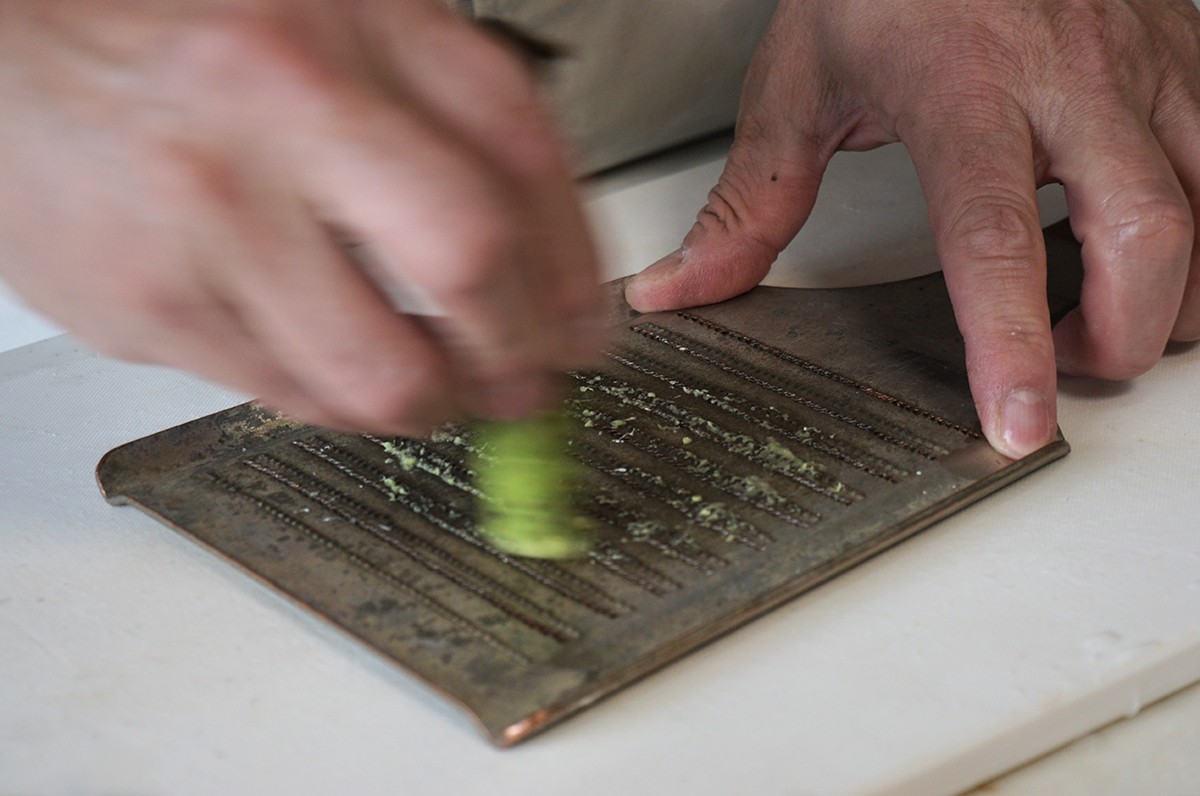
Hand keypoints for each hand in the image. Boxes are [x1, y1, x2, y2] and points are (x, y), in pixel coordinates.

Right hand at [0, 0, 602, 434]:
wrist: (5, 51)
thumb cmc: (182, 35)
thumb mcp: (337, 24)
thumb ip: (450, 118)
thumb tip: (546, 261)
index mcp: (347, 26)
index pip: (521, 156)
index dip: (575, 266)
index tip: (584, 327)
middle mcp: (279, 111)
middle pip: (469, 264)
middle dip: (522, 351)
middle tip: (529, 380)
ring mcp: (204, 217)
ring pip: (381, 374)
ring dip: (435, 402)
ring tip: (437, 387)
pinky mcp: (144, 307)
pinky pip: (289, 399)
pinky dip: (337, 399)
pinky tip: (336, 363)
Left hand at [625, 0, 1199, 457]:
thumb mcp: (796, 84)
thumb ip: (747, 203)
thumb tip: (682, 288)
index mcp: (961, 89)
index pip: (993, 240)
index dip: (1009, 345)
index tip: (1017, 425)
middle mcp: (1067, 77)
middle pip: (1145, 239)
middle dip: (1119, 339)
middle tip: (1063, 373)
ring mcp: (1137, 63)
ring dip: (1170, 296)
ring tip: (1101, 321)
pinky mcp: (1178, 53)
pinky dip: (1196, 231)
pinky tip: (1141, 247)